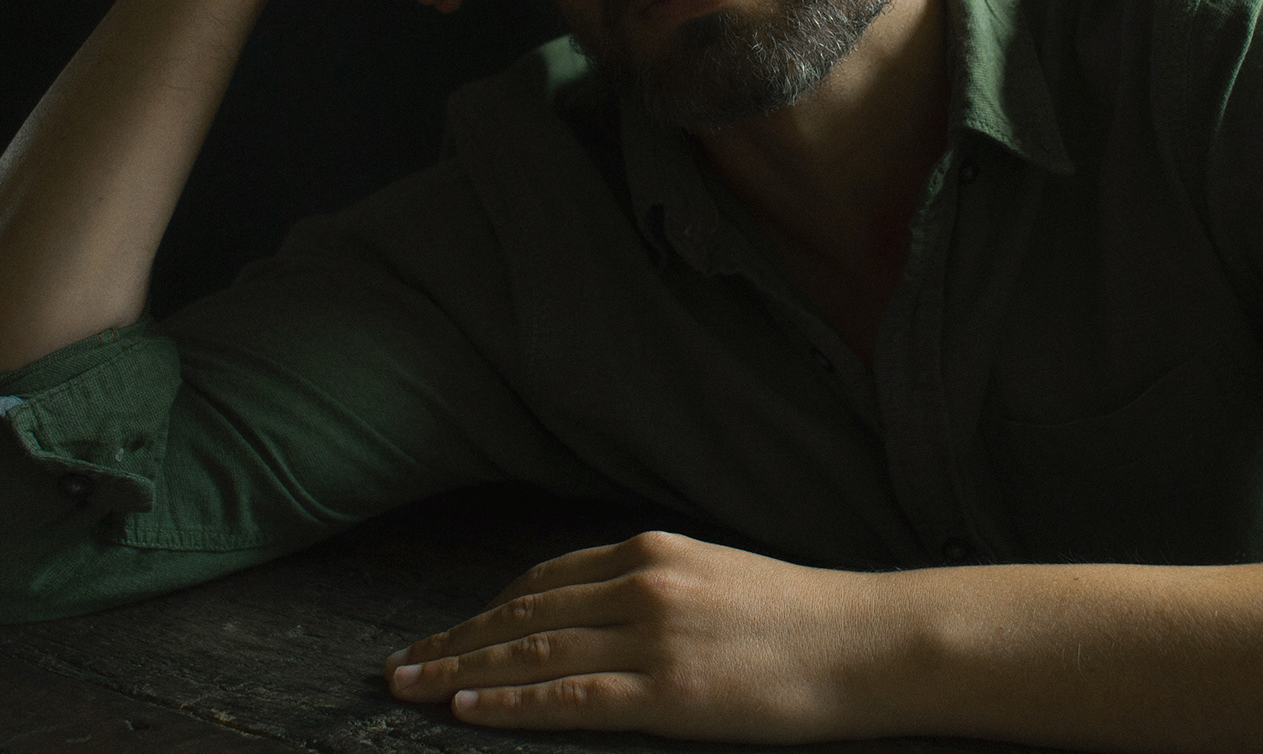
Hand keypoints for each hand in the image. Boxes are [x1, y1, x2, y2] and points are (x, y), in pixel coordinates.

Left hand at [384, 531, 895, 741]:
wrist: (866, 642)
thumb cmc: (801, 619)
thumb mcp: (717, 580)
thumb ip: (657, 590)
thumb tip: (603, 615)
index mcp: (652, 553)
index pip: (544, 583)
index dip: (486, 611)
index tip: (444, 632)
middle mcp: (641, 584)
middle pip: (523, 616)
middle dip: (454, 641)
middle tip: (396, 668)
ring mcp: (651, 636)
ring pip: (532, 654)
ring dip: (461, 671)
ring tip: (409, 689)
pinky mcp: (667, 692)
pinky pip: (570, 698)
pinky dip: (510, 703)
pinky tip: (467, 709)